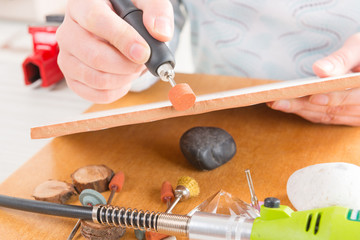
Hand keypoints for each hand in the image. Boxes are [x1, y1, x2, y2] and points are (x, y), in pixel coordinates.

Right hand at [56, 0, 173, 102]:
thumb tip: (160, 33)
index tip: (143, 52)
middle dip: (128, 65)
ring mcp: (67, 57)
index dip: (122, 39)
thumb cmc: (129, 14)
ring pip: (97, 79)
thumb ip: (157, 11)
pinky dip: (118, 90)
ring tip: (134, 67)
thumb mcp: (146, 3)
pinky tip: (124, 77)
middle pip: (95, 56)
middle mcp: (68, 31)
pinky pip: (97, 94)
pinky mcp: (73, 78)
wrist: (119, 29)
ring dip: (125, 78)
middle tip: (143, 60)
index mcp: (83, 5)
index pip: (96, 20)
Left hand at [267, 33, 359, 125]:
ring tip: (275, 103)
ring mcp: (358, 116)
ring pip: (328, 116)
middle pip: (334, 111)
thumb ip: (342, 59)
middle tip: (278, 101)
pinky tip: (288, 106)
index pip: (354, 98)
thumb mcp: (358, 48)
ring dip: (301, 111)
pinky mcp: (348, 118)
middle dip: (304, 106)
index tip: (313, 97)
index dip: (334, 99)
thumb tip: (320, 69)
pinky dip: (307, 112)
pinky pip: (327, 118)